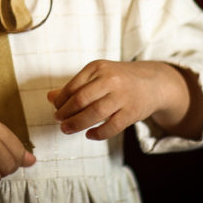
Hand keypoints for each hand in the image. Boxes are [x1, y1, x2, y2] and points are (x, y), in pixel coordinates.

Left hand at [48, 60, 201, 140]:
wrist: (153, 83)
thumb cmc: (118, 80)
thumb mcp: (97, 76)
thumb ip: (74, 86)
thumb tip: (50, 97)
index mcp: (98, 67)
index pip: (73, 86)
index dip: (61, 100)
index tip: (56, 109)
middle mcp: (110, 79)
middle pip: (81, 100)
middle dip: (66, 113)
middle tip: (58, 121)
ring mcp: (123, 96)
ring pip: (95, 113)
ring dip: (77, 124)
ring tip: (67, 129)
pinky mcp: (132, 112)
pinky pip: (112, 126)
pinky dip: (98, 133)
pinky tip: (89, 135)